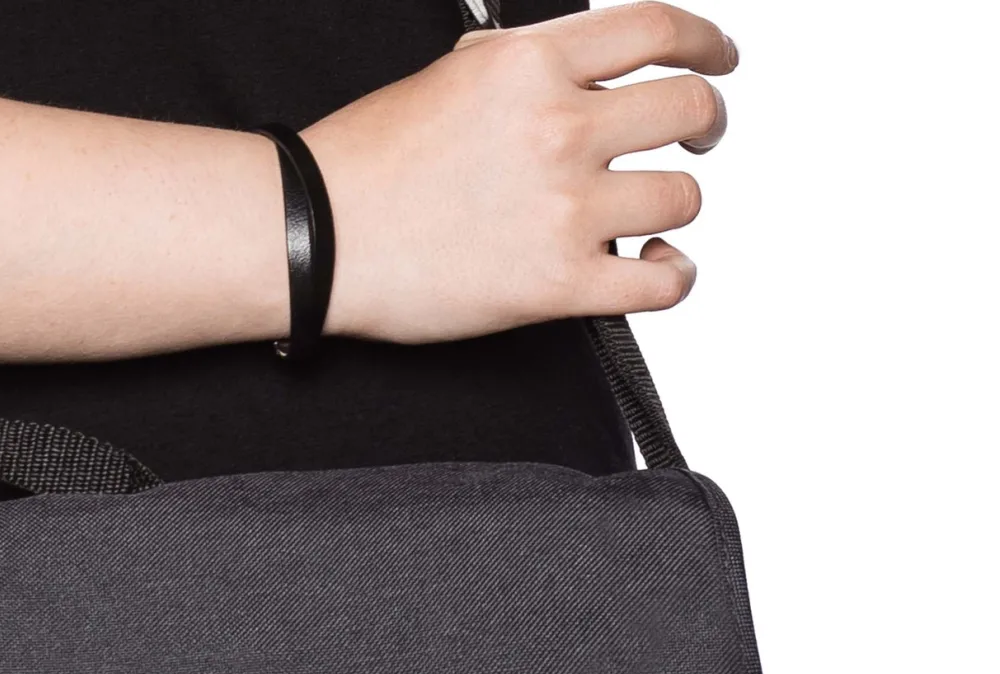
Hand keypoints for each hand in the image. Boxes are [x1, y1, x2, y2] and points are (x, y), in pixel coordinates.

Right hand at [305, 5, 735, 342]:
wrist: (314, 237)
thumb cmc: (361, 167)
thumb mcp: (448, 77)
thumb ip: (520, 68)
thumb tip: (566, 70)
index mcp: (532, 64)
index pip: (657, 32)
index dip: (705, 45)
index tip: (716, 60)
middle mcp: (559, 127)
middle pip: (687, 110)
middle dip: (704, 124)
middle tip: (696, 140)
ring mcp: (564, 208)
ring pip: (682, 197)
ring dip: (675, 207)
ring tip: (651, 219)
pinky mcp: (556, 284)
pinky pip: (662, 283)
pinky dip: (674, 277)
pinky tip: (658, 269)